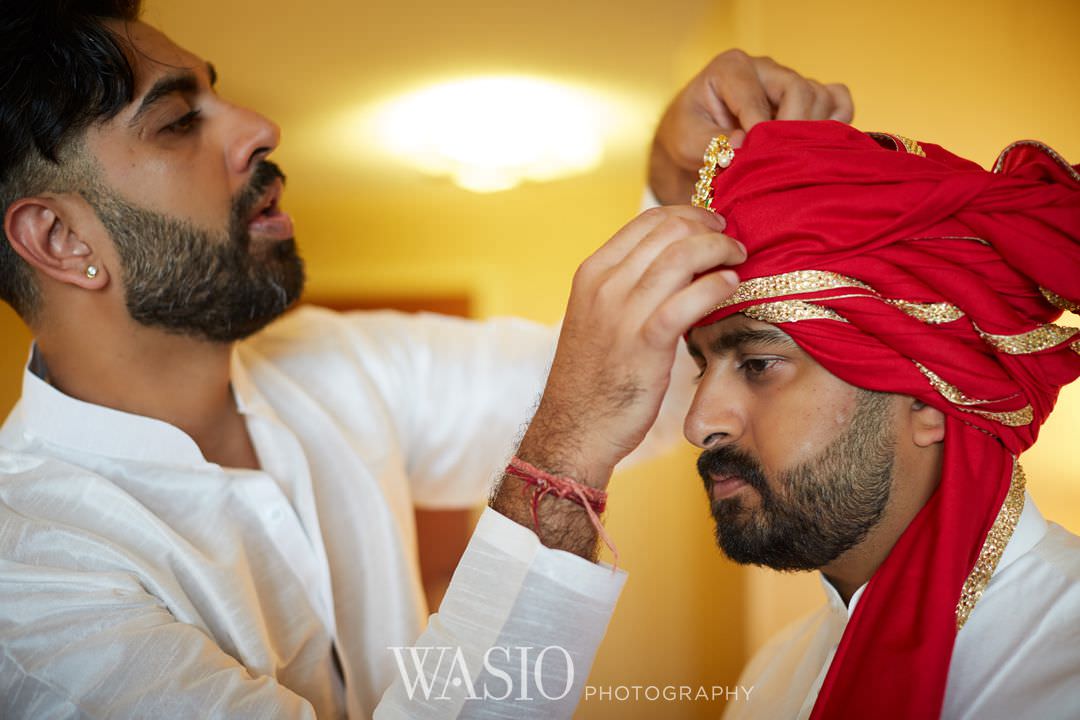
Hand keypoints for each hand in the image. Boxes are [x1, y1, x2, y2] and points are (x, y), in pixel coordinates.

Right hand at [522, 206, 744, 484]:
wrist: (574, 428)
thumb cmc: (593, 377)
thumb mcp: (599, 317)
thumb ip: (628, 285)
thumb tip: (673, 260)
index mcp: (592, 273)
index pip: (646, 220)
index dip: (687, 214)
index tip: (711, 224)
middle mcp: (604, 285)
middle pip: (668, 230)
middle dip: (708, 228)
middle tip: (732, 242)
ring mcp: (622, 312)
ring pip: (681, 256)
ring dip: (719, 250)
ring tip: (739, 259)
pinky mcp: (645, 342)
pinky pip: (689, 299)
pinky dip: (717, 285)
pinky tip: (732, 284)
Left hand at [650, 49, 853, 204]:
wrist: (699, 142)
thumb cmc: (690, 136)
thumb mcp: (688, 142)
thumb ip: (713, 142)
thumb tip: (744, 143)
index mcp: (731, 68)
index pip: (756, 94)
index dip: (760, 129)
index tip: (756, 157)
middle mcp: (765, 68)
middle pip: (799, 90)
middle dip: (792, 130)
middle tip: (779, 161)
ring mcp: (789, 81)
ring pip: (822, 97)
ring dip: (812, 132)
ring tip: (790, 159)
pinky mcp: (810, 98)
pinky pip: (839, 101)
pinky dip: (836, 123)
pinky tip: (815, 146)